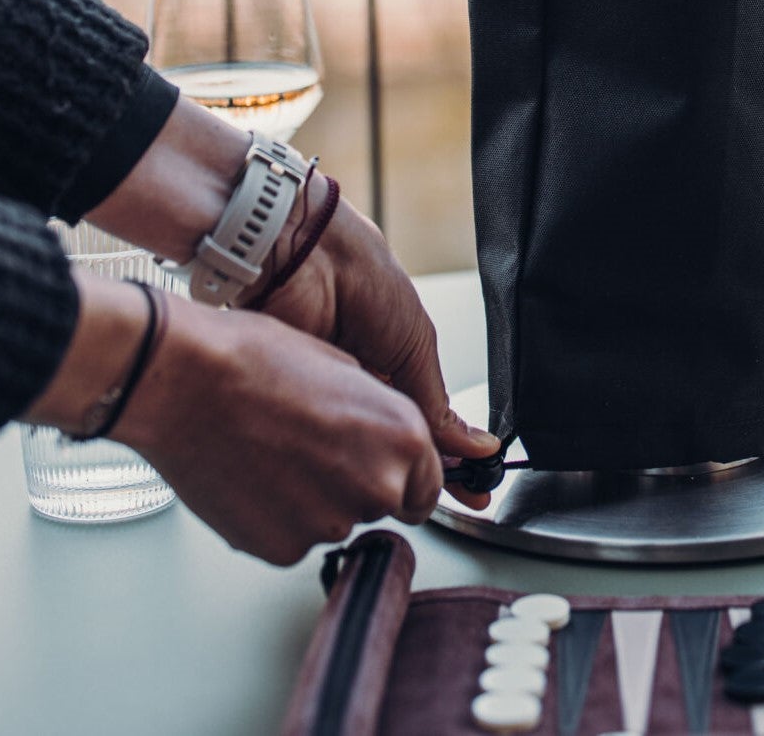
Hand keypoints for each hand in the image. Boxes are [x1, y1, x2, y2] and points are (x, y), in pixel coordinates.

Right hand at [29, 274, 443, 564]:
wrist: (188, 384)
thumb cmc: (257, 361)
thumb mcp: (345, 369)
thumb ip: (377, 416)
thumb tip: (380, 439)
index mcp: (403, 437)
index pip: (426, 486)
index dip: (403, 478)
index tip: (382, 472)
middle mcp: (377, 486)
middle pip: (382, 506)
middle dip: (357, 484)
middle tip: (314, 451)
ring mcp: (330, 523)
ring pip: (335, 522)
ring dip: (316, 500)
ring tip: (275, 453)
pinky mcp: (282, 549)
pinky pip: (293, 539)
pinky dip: (278, 518)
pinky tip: (254, 477)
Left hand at [243, 184, 500, 504]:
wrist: (306, 259)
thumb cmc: (364, 279)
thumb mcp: (416, 346)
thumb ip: (436, 406)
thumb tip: (473, 446)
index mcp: (396, 369)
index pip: (428, 427)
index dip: (451, 459)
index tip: (472, 489)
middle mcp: (361, 388)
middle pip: (391, 447)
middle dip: (415, 475)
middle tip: (438, 502)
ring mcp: (324, 400)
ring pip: (354, 453)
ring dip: (374, 470)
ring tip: (398, 490)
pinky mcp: (290, 408)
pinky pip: (315, 445)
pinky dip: (332, 459)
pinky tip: (349, 475)